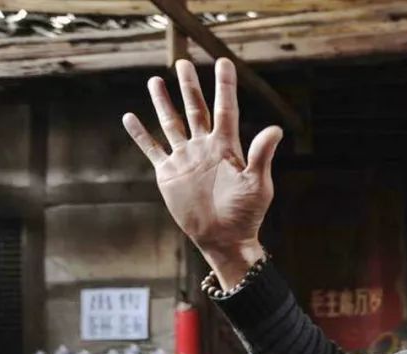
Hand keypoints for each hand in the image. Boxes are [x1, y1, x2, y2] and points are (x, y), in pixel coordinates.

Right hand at [122, 58, 283, 287]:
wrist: (224, 239)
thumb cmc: (246, 214)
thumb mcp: (258, 184)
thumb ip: (262, 155)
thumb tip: (276, 129)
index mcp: (226, 147)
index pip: (226, 108)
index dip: (224, 85)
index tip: (224, 62)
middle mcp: (204, 148)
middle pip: (195, 109)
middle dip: (189, 86)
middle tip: (183, 62)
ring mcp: (185, 159)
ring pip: (172, 123)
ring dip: (163, 103)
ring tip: (155, 80)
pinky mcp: (169, 174)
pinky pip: (152, 149)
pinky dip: (140, 134)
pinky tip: (130, 118)